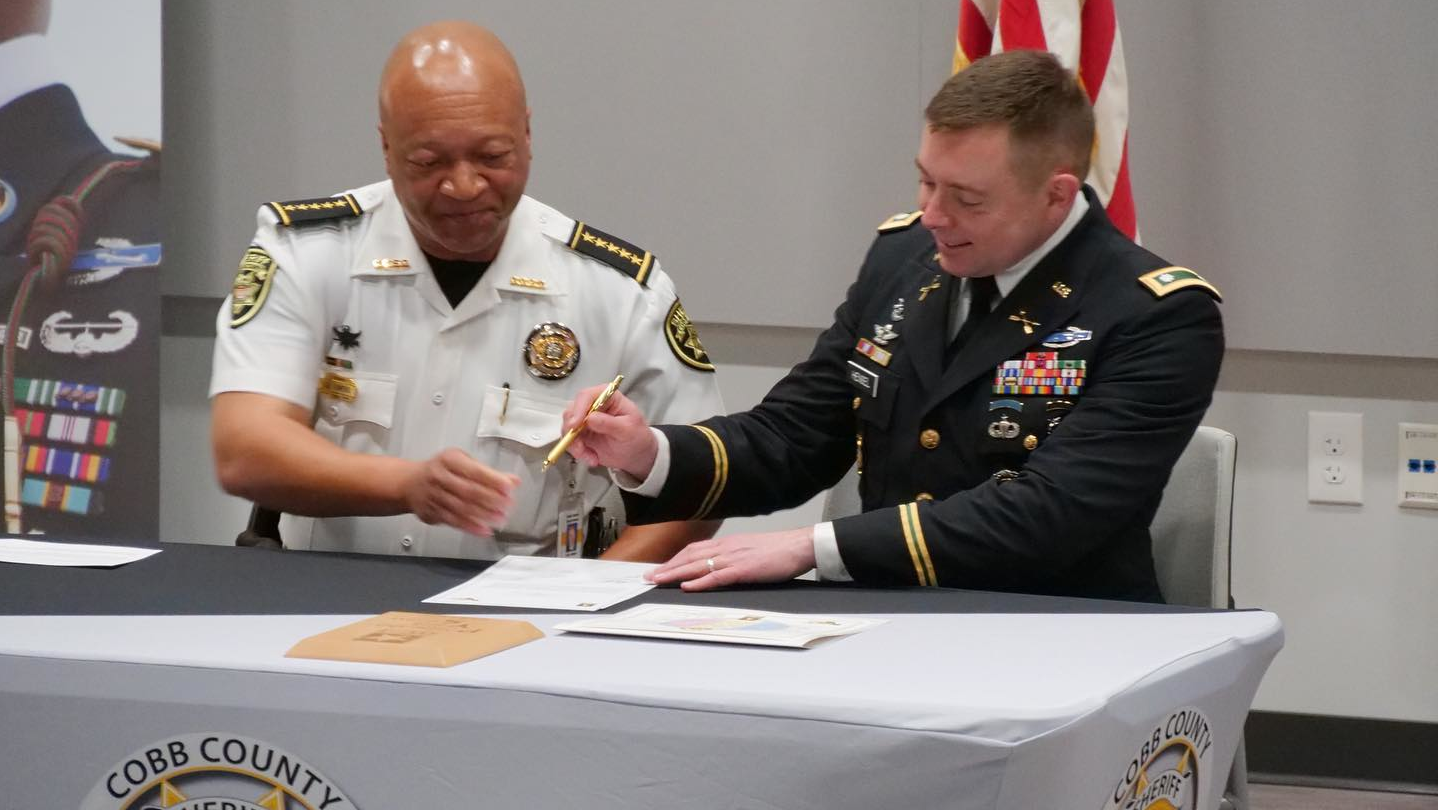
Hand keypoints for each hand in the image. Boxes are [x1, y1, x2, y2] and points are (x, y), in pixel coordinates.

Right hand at [401, 448, 517, 535]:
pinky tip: (484, 530)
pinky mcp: (432, 512)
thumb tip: (514, 481)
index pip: (474, 471)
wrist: (409, 483)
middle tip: (508, 506)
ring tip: (500, 519)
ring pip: (461, 507)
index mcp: (449, 460)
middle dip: (491, 499)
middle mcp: (439, 476)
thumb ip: (489, 472)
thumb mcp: (463, 462)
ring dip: (483, 515)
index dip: (493, 480)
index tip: (509, 488)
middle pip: (468, 490)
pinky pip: (453, 521)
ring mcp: (434, 495)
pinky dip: (470, 527)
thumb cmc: (442, 470)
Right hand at [561, 386, 657, 479]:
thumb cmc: (637, 437)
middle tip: (580, 446)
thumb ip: (609, 423)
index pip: (587, 396)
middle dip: (572, 429)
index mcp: (608, 396)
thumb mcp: (628, 430)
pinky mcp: (580, 433)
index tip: (575, 425)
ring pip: (567, 426)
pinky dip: (578, 451)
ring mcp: (585, 419)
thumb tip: (590, 418)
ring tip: (591, 457)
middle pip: (572, 410)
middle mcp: (593, 405)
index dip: (578, 409)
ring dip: (574, 444)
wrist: (636, 455)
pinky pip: (570, 440)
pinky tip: (592, 459)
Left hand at [647, 528, 816, 591]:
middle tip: (649, 576)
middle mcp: (726, 548)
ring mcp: (734, 558)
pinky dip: (700, 582)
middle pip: (689, 556)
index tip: (660, 567)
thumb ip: (733, 556)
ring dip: (675, 574)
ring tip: (658, 581)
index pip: (694, 549)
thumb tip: (719, 566)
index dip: (675, 559)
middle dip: (667, 567)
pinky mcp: (744, 570)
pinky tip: (687, 587)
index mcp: (728, 543)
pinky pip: (717, 576)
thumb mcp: (750, 549)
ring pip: (697, 565)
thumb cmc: (779, 550)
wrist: (799, 545)